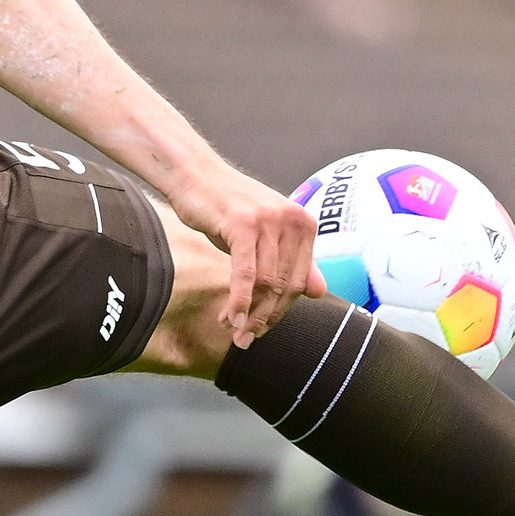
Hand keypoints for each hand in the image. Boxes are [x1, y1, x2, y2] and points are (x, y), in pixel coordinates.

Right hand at [182, 166, 320, 348]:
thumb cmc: (226, 207)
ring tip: (233, 331)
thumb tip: (320, 291)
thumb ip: (292, 261)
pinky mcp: (245, 223)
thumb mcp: (264, 235)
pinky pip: (246, 273)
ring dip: (249, 314)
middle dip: (266, 318)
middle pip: (285, 285)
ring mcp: (270, 220)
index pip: (299, 282)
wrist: (194, 176)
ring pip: (266, 283)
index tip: (262, 330)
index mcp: (304, 223)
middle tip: (247, 339)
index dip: (281, 312)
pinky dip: (239, 300)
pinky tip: (230, 318)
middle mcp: (293, 220)